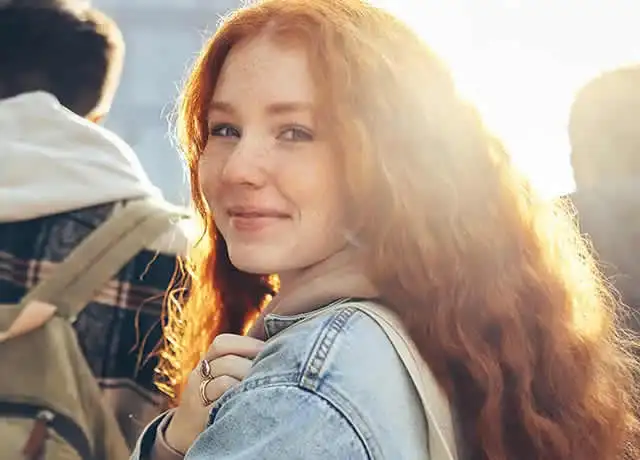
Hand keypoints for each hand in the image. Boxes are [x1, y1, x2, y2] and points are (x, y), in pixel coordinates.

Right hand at [164, 334, 264, 453]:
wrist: (182, 434)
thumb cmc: (213, 401)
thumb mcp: (219, 376)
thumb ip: (239, 362)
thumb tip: (274, 348)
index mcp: (206, 363)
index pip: (222, 344)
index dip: (247, 344)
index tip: (270, 348)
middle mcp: (198, 377)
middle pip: (227, 362)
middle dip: (253, 365)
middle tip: (275, 372)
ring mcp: (197, 398)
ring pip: (224, 381)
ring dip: (249, 383)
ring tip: (266, 388)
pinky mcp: (201, 419)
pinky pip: (221, 404)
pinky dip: (239, 400)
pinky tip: (252, 403)